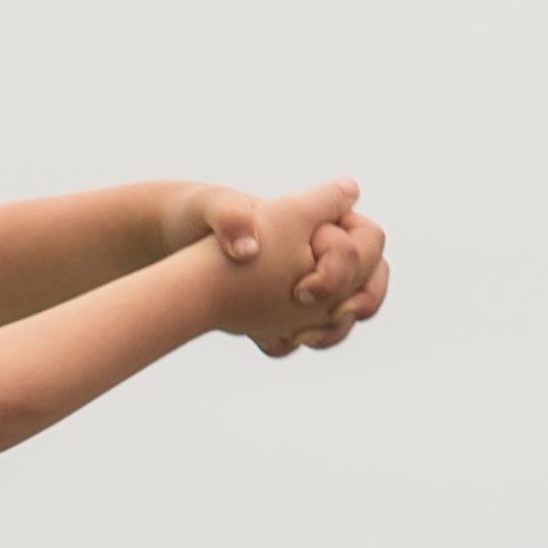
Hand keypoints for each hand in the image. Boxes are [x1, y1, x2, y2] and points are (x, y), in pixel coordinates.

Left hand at [186, 179, 390, 357]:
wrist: (177, 247)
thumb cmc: (198, 215)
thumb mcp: (211, 206)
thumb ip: (230, 215)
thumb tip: (249, 247)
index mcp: (321, 217)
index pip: (370, 238)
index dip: (349, 265)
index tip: (302, 290)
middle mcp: (323, 249)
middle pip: (370, 280)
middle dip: (355, 306)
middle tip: (317, 322)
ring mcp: (311, 280)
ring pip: (347, 312)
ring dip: (331, 332)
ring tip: (298, 339)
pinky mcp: (290, 307)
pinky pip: (314, 329)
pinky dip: (299, 338)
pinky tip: (266, 340)